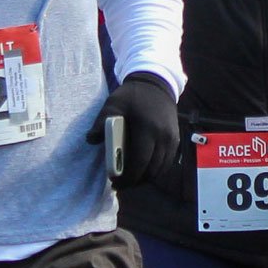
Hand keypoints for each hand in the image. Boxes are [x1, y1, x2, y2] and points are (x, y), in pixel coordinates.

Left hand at [87, 72, 179, 187]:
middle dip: (136, 181)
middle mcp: (163, 137)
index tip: (115, 182)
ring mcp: (172, 139)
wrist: (156, 84)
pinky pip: (167, 162)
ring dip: (146, 177)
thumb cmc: (132, 95)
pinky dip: (155, 170)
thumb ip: (101, 122)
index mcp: (147, 129)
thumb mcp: (113, 104)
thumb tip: (91, 140)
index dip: (128, 177)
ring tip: (131, 179)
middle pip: (151, 170)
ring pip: (161, 169)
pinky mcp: (175, 139)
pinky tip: (143, 170)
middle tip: (121, 184)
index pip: (140, 162)